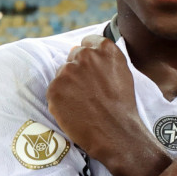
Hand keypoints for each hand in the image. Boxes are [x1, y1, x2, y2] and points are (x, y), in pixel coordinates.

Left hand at [47, 35, 151, 163]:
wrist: (116, 133)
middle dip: (78, 71)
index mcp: (104, 49)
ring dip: (69, 86)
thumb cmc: (122, 106)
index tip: (93, 71)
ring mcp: (67, 71)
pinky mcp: (55, 88)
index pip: (88, 42)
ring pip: (63, 74)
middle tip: (89, 92)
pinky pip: (54, 90)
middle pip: (73, 57)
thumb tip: (77, 48)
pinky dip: (61, 100)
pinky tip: (75, 110)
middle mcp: (84, 55)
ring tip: (83, 103)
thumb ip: (103, 58)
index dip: (89, 59)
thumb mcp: (122, 73)